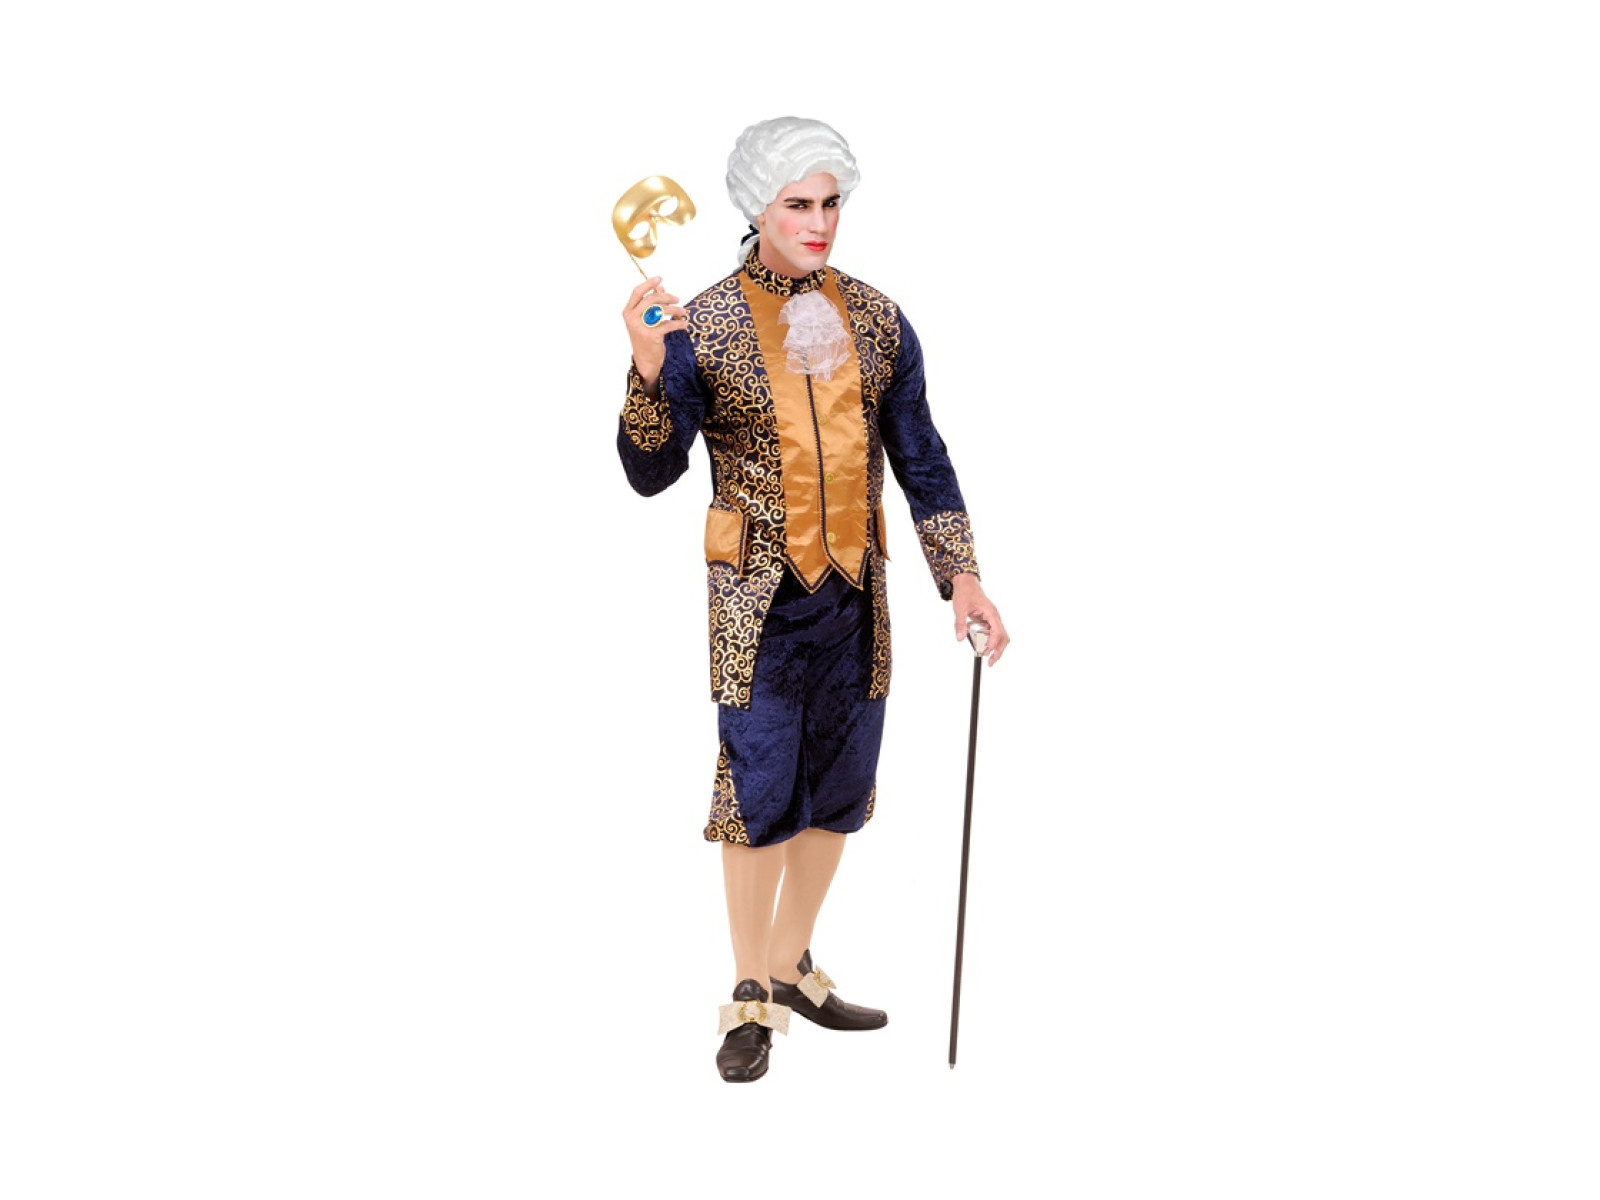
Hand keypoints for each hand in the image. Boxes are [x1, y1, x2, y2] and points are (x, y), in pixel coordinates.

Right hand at [622, 276, 686, 395]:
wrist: (645, 360)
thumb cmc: (646, 337)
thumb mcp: (645, 320)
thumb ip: (651, 304)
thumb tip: (661, 287)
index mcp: (628, 312)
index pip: (637, 292)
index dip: (649, 283)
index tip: (660, 278)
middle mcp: (631, 318)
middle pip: (650, 299)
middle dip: (666, 297)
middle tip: (677, 299)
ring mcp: (640, 327)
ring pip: (660, 310)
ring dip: (675, 309)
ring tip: (683, 311)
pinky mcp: (651, 336)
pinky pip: (667, 324)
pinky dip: (678, 323)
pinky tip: (684, 324)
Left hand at [950, 574, 1008, 664]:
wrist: (966, 582)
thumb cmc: (965, 592)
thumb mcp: (960, 609)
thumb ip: (961, 624)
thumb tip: (961, 638)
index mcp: (991, 613)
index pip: (997, 632)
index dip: (993, 645)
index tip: (985, 654)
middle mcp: (994, 616)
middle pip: (1003, 637)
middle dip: (998, 651)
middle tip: (990, 662)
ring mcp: (992, 618)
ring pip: (1000, 635)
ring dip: (995, 647)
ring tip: (987, 656)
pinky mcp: (988, 619)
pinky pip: (993, 632)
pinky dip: (990, 640)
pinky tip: (981, 644)